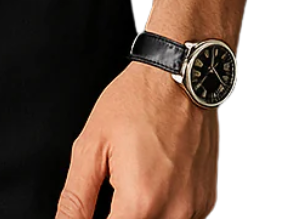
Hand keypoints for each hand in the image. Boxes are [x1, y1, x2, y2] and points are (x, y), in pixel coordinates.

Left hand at [55, 61, 218, 218]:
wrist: (180, 76)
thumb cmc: (137, 101)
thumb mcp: (92, 145)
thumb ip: (76, 197)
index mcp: (140, 202)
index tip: (90, 208)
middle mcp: (174, 213)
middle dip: (118, 213)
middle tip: (110, 187)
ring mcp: (194, 209)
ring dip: (139, 212)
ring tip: (131, 177)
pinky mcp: (205, 201)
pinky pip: (178, 218)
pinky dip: (161, 208)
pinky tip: (151, 178)